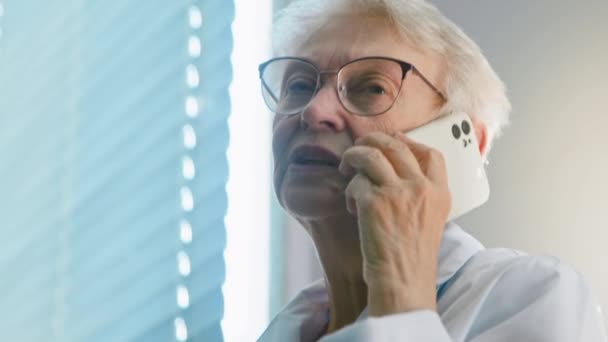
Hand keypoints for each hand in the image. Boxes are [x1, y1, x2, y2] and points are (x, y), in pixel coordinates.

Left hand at [339, 131, 450, 315]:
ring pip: (370, 154)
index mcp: (440, 193)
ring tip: (345, 167)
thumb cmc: (411, 259)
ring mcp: (397, 192)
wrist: (403, 283)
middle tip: (359, 148)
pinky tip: (352, 207)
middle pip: (395, 145)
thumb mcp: (430, 222)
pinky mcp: (374, 202)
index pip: (431, 153)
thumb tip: (395, 173)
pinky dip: (349, 192)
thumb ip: (420, 196)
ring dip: (353, 157)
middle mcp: (421, 187)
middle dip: (372, 141)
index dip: (407, 141)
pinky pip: (354, 182)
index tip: (391, 141)